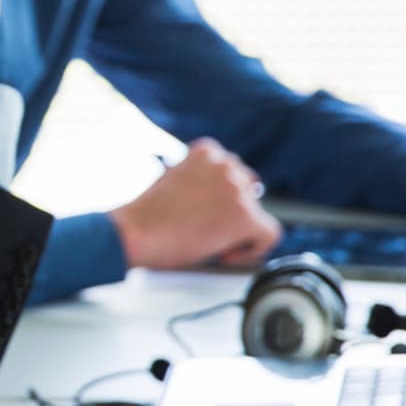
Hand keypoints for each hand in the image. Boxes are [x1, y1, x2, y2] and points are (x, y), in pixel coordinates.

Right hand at [107, 138, 282, 269]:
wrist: (136, 231)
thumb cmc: (146, 214)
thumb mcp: (172, 179)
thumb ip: (198, 180)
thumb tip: (214, 200)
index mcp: (207, 151)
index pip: (232, 170)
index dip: (223, 195)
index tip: (209, 210)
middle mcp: (226, 165)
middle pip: (249, 189)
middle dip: (232, 210)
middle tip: (210, 229)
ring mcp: (237, 190)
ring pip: (258, 214)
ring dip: (240, 229)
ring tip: (213, 242)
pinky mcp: (244, 216)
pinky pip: (269, 235)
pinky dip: (253, 249)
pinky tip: (226, 254)